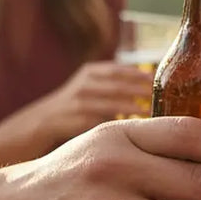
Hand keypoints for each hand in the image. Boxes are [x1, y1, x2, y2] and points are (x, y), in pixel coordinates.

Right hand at [37, 61, 153, 140]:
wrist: (40, 121)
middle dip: (140, 92)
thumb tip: (151, 90)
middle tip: (160, 99)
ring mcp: (77, 103)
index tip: (156, 80)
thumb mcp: (92, 86)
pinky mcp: (74, 121)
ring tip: (149, 113)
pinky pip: (99, 123)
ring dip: (132, 109)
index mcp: (90, 72)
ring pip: (110, 105)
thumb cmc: (75, 105)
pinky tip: (130, 129)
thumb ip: (115, 85)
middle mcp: (83, 84)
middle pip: (117, 86)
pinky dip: (116, 125)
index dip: (138, 74)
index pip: (118, 70)